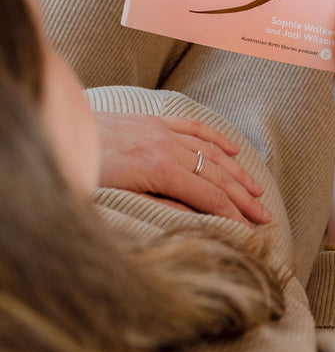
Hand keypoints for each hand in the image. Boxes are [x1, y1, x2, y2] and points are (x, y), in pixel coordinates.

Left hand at [93, 112, 270, 225]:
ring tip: (256, 189)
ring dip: (236, 171)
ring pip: (209, 151)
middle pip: (215, 174)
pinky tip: (232, 149)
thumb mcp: (116, 200)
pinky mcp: (152, 120)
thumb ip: (159, 208)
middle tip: (264, 215)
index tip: (250, 231)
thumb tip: (198, 219)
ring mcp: (161, 130)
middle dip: (242, 197)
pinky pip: (193, 127)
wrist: (53, 130)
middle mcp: (166, 146)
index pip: (207, 195)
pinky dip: (215, 139)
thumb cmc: (79, 170)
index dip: (231, 214)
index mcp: (159, 169)